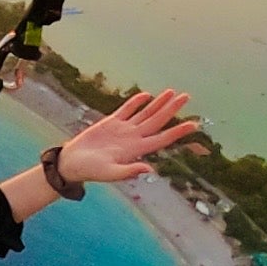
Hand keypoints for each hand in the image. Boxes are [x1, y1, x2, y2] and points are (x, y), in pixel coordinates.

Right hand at [59, 90, 199, 187]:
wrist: (73, 163)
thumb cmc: (90, 171)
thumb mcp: (110, 173)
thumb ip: (129, 171)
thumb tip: (150, 170)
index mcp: (136, 149)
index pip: (162, 138)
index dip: (178, 131)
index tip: (193, 125)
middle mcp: (134, 138)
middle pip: (158, 121)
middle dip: (172, 109)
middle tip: (186, 97)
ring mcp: (123, 129)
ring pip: (146, 113)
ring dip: (159, 103)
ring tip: (172, 92)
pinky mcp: (111, 123)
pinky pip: (127, 109)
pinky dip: (136, 102)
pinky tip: (146, 95)